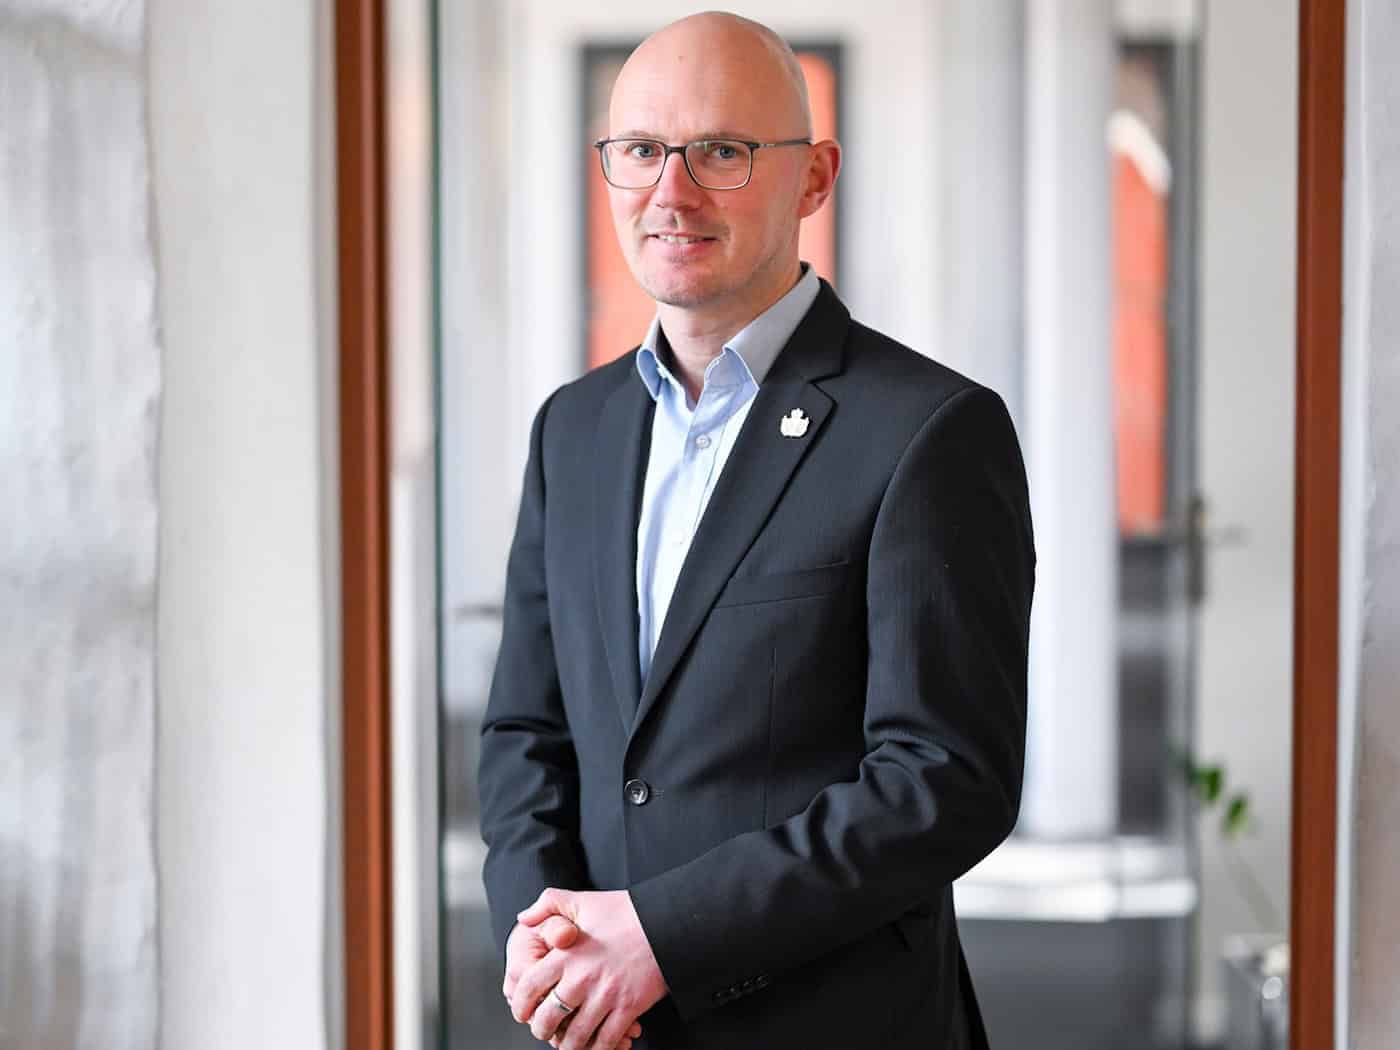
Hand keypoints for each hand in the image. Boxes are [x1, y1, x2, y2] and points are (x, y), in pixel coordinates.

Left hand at [503, 913, 642, 1048]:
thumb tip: (525, 917)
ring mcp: (606, 996)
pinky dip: (598, 1049)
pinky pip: (606, 1040)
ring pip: (576, 1036)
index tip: (522, 1011)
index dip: (520, 1004)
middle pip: (548, 1018)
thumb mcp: (583, 900)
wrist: (667, 921)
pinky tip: (595, 1046)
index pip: (529, 987)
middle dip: (541, 1030)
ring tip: (567, 1044)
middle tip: (543, 1031)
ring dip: (568, 1045)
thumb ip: (548, 904)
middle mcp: (582, 978)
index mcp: (567, 954)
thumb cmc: (626, 911)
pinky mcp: (628, 1008)